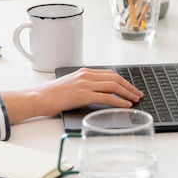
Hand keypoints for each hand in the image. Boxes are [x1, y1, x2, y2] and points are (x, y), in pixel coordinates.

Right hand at [0, 68, 143, 123]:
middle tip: (138, 94)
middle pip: (115, 78)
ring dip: (127, 93)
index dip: (123, 81)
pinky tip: (125, 105)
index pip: (110, 74)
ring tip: (135, 100)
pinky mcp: (83, 95)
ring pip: (113, 86)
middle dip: (129, 86)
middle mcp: (86, 75)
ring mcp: (85, 84)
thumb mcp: (71, 85)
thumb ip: (85, 85)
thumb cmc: (53, 95)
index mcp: (84, 72)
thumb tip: (99, 93)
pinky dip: (119, 101)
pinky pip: (106, 97)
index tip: (131, 88)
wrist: (39, 98)